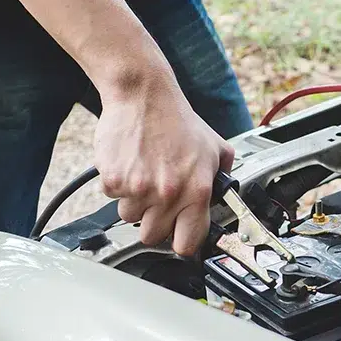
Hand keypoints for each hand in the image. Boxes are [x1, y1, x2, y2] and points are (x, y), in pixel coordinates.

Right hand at [93, 71, 233, 255]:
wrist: (144, 97)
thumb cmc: (178, 121)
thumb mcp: (215, 148)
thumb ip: (224, 176)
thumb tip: (228, 197)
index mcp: (197, 192)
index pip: (187, 243)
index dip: (182, 242)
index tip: (178, 237)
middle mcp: (168, 194)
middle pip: (152, 236)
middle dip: (154, 222)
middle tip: (158, 200)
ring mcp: (139, 189)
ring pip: (130, 218)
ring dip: (136, 203)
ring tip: (145, 176)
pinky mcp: (114, 180)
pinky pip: (112, 198)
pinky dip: (119, 186)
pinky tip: (131, 165)